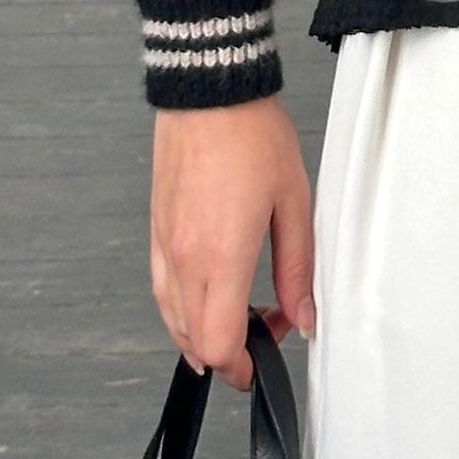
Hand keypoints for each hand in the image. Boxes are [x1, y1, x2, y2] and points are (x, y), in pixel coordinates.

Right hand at [150, 94, 315, 389]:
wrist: (209, 90)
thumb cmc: (252, 135)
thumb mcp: (294, 202)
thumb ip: (298, 269)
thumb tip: (303, 317)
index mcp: (219, 257)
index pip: (219, 346)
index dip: (244, 368)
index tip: (266, 359)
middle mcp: (183, 259)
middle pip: (194, 344)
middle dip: (230, 353)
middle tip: (266, 325)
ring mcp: (163, 246)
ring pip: (173, 321)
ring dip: (205, 332)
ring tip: (243, 307)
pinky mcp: (154, 231)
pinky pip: (163, 291)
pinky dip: (184, 307)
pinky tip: (210, 290)